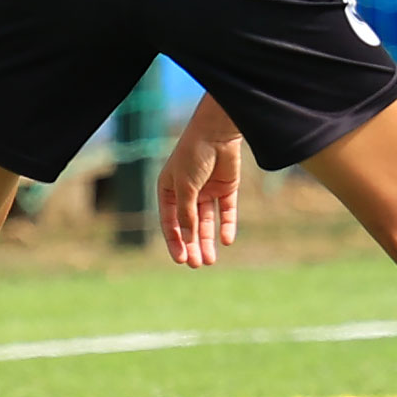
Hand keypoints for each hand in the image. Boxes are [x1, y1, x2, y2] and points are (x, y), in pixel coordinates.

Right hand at [157, 98, 241, 267]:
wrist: (217, 132)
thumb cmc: (193, 156)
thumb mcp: (185, 187)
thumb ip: (187, 213)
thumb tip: (188, 239)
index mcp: (169, 190)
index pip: (170, 222)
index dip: (175, 241)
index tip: (180, 260)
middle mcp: (187, 192)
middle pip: (189, 225)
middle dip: (192, 245)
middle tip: (197, 265)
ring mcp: (207, 191)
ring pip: (207, 222)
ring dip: (207, 240)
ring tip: (210, 261)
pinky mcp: (226, 188)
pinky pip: (226, 212)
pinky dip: (226, 226)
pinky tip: (227, 241)